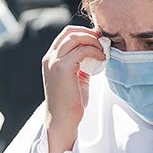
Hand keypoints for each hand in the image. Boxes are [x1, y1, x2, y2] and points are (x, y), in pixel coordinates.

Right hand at [42, 26, 104, 152]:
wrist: (62, 120)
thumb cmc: (70, 102)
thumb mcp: (75, 77)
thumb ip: (81, 63)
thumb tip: (96, 52)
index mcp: (50, 59)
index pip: (66, 35)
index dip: (83, 33)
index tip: (98, 40)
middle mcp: (50, 58)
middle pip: (70, 32)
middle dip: (89, 33)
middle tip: (103, 42)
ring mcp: (54, 62)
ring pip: (75, 38)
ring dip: (92, 41)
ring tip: (103, 50)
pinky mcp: (62, 68)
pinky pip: (82, 50)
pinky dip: (94, 51)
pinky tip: (102, 59)